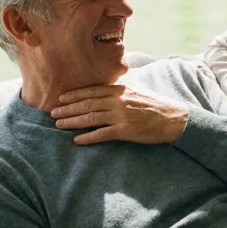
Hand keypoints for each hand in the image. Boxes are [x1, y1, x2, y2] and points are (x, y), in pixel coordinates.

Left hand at [50, 85, 188, 145]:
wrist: (173, 119)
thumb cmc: (156, 105)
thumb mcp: (138, 90)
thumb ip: (122, 89)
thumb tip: (109, 87)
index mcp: (120, 90)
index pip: (92, 91)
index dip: (75, 95)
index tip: (61, 98)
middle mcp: (118, 101)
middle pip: (87, 104)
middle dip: (68, 108)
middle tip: (53, 113)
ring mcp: (121, 116)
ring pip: (91, 118)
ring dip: (73, 122)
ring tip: (59, 124)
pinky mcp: (125, 131)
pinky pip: (102, 134)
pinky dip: (88, 137)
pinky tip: (77, 140)